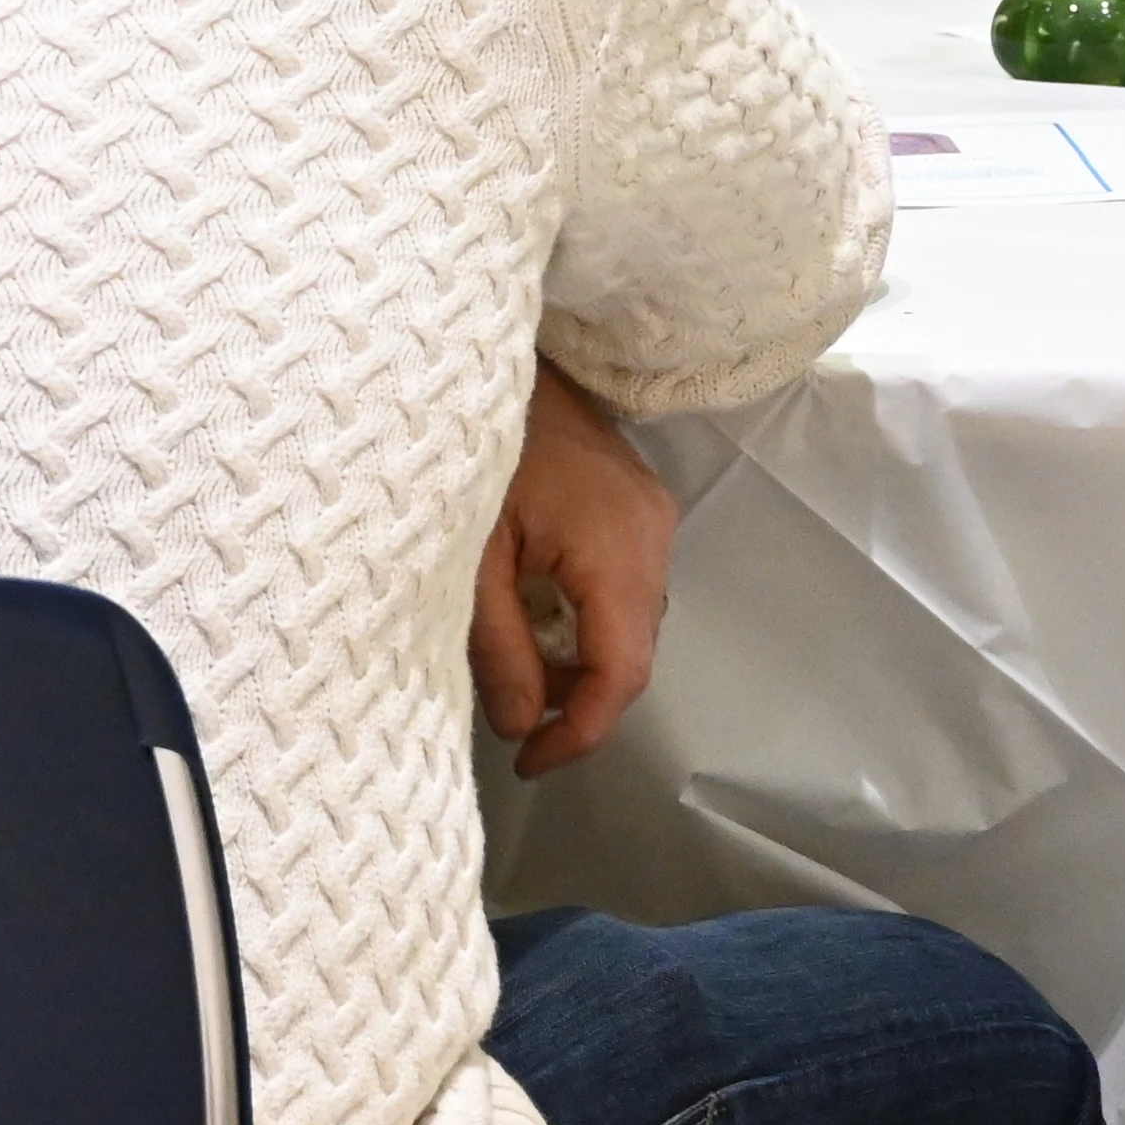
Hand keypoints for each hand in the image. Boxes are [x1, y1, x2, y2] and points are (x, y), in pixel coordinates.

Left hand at [473, 364, 675, 778]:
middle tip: (520, 732)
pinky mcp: (642, 503)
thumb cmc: (473, 451)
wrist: (491, 363)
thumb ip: (499, 649)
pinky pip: (630, 587)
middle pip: (635, 652)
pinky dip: (593, 622)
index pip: (621, 671)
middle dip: (581, 704)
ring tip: (526, 684)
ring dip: (588, 663)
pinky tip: (546, 626)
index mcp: (616, 549)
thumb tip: (520, 725)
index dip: (580, 731)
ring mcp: (654, 515)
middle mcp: (653, 536)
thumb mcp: (470, 561)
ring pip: (636, 622)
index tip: (527, 762)